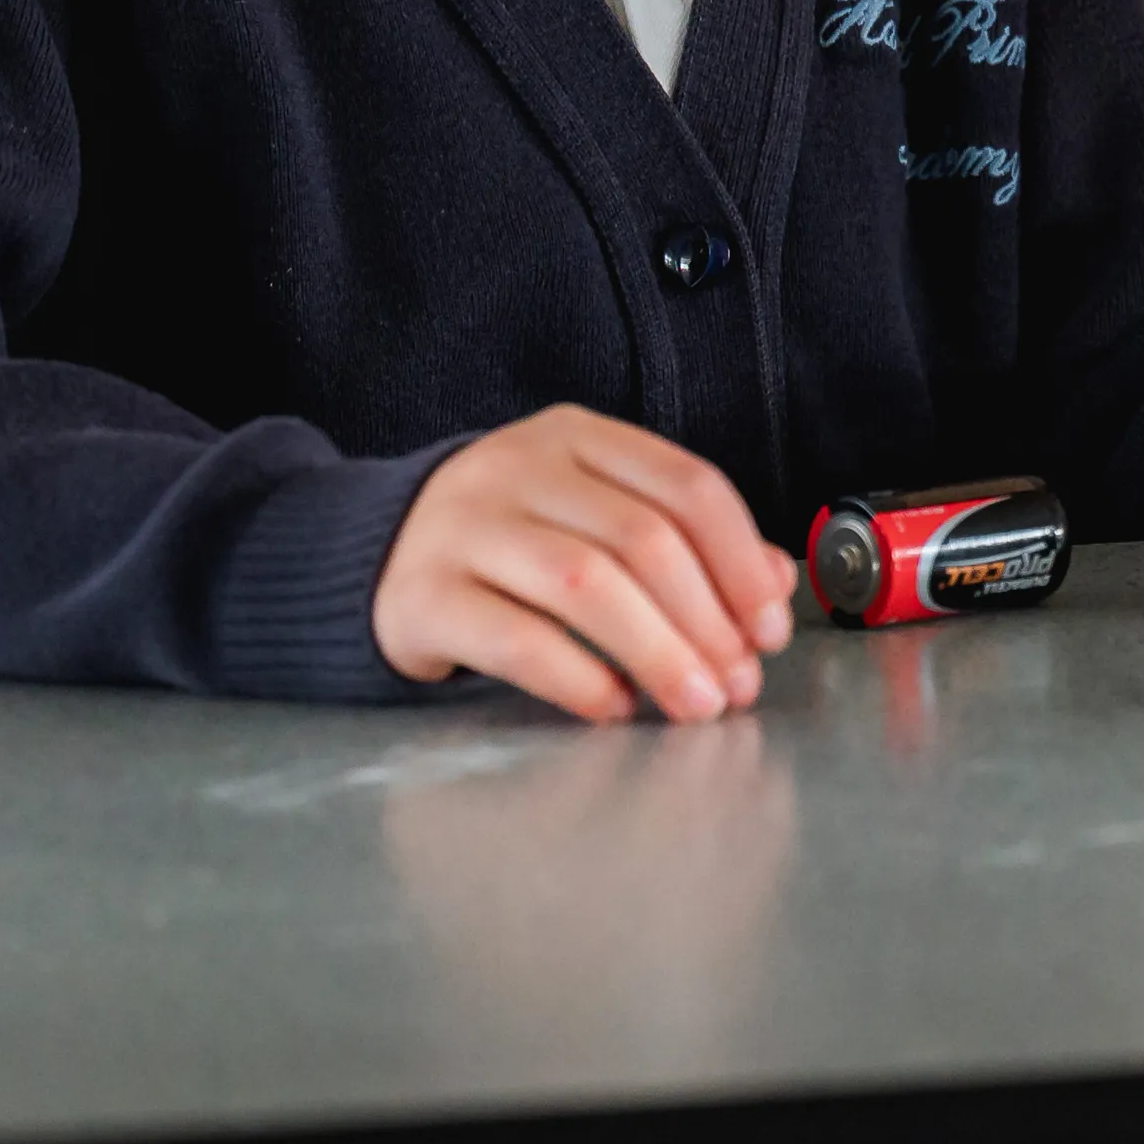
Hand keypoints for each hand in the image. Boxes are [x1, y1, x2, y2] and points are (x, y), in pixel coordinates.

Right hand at [372, 405, 797, 724]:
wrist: (368, 557)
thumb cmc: (507, 542)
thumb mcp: (590, 515)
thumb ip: (680, 541)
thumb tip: (775, 587)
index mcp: (577, 436)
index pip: (687, 485)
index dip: (742, 560)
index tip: (772, 628)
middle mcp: (518, 467)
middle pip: (643, 539)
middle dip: (707, 621)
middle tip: (737, 683)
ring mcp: (463, 527)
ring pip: (586, 584)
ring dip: (657, 652)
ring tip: (693, 703)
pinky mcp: (421, 596)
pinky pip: (516, 640)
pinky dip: (580, 678)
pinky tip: (614, 707)